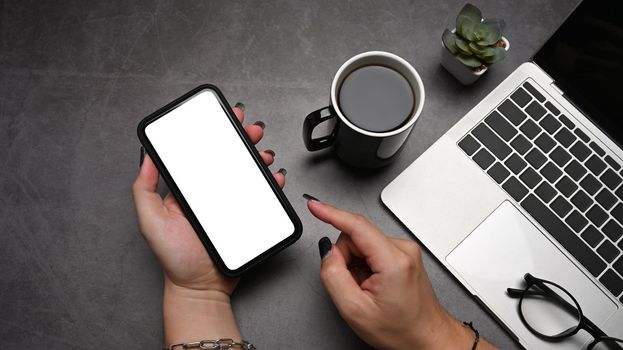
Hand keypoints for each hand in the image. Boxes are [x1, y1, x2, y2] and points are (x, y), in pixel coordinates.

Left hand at [132, 103, 284, 342]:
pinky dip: (271, 183)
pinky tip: (274, 177)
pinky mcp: (246, 216)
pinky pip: (262, 195)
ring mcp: (229, 203)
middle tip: (252, 130)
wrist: (201, 287)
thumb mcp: (150, 221)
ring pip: (248, 172)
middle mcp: (209, 193)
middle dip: (243, 138)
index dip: (215, 132)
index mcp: (188, 189)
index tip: (226, 118)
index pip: (202, 153)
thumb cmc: (175, 259)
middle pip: (229, 157)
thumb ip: (144, 189)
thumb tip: (146, 156)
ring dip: (259, 157)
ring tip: (264, 153)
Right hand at [308, 199, 494, 349]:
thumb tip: (327, 251)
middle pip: (356, 236)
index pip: (356, 226)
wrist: (426, 338)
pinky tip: (373, 284)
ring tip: (366, 288)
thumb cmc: (400, 329)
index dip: (331, 213)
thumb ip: (334, 276)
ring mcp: (405, 250)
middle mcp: (403, 249)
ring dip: (356, 264)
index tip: (314, 205)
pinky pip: (372, 249)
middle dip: (346, 259)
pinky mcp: (404, 254)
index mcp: (393, 260)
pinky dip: (366, 266)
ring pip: (362, 243)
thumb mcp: (355, 310)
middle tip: (353, 285)